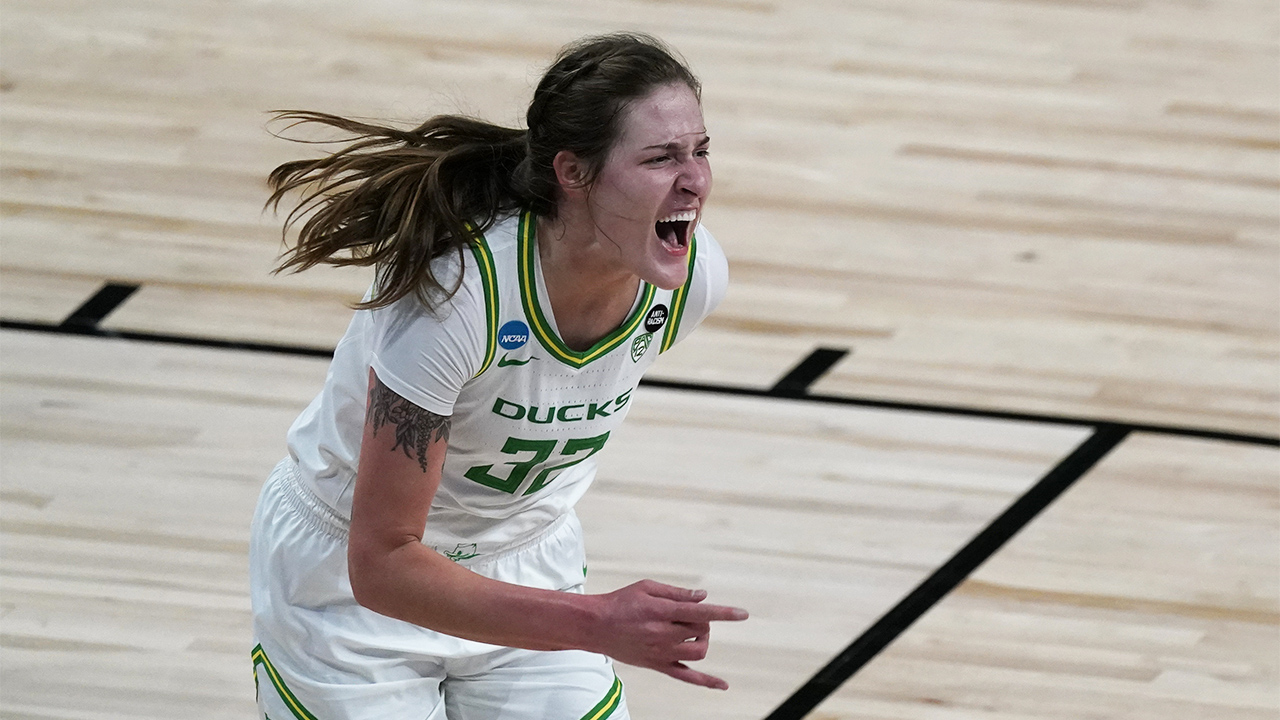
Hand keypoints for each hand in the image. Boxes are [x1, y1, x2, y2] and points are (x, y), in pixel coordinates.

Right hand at [589, 579, 748, 689]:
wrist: (595, 625)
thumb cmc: (620, 602)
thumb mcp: (647, 588)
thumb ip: (677, 593)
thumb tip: (703, 597)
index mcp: (663, 612)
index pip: (701, 613)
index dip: (724, 613)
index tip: (743, 614)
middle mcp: (664, 634)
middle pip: (701, 631)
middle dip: (703, 621)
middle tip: (689, 614)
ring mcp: (661, 653)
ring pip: (698, 652)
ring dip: (702, 640)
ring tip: (691, 632)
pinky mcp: (657, 665)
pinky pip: (686, 677)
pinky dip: (706, 681)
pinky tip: (722, 684)